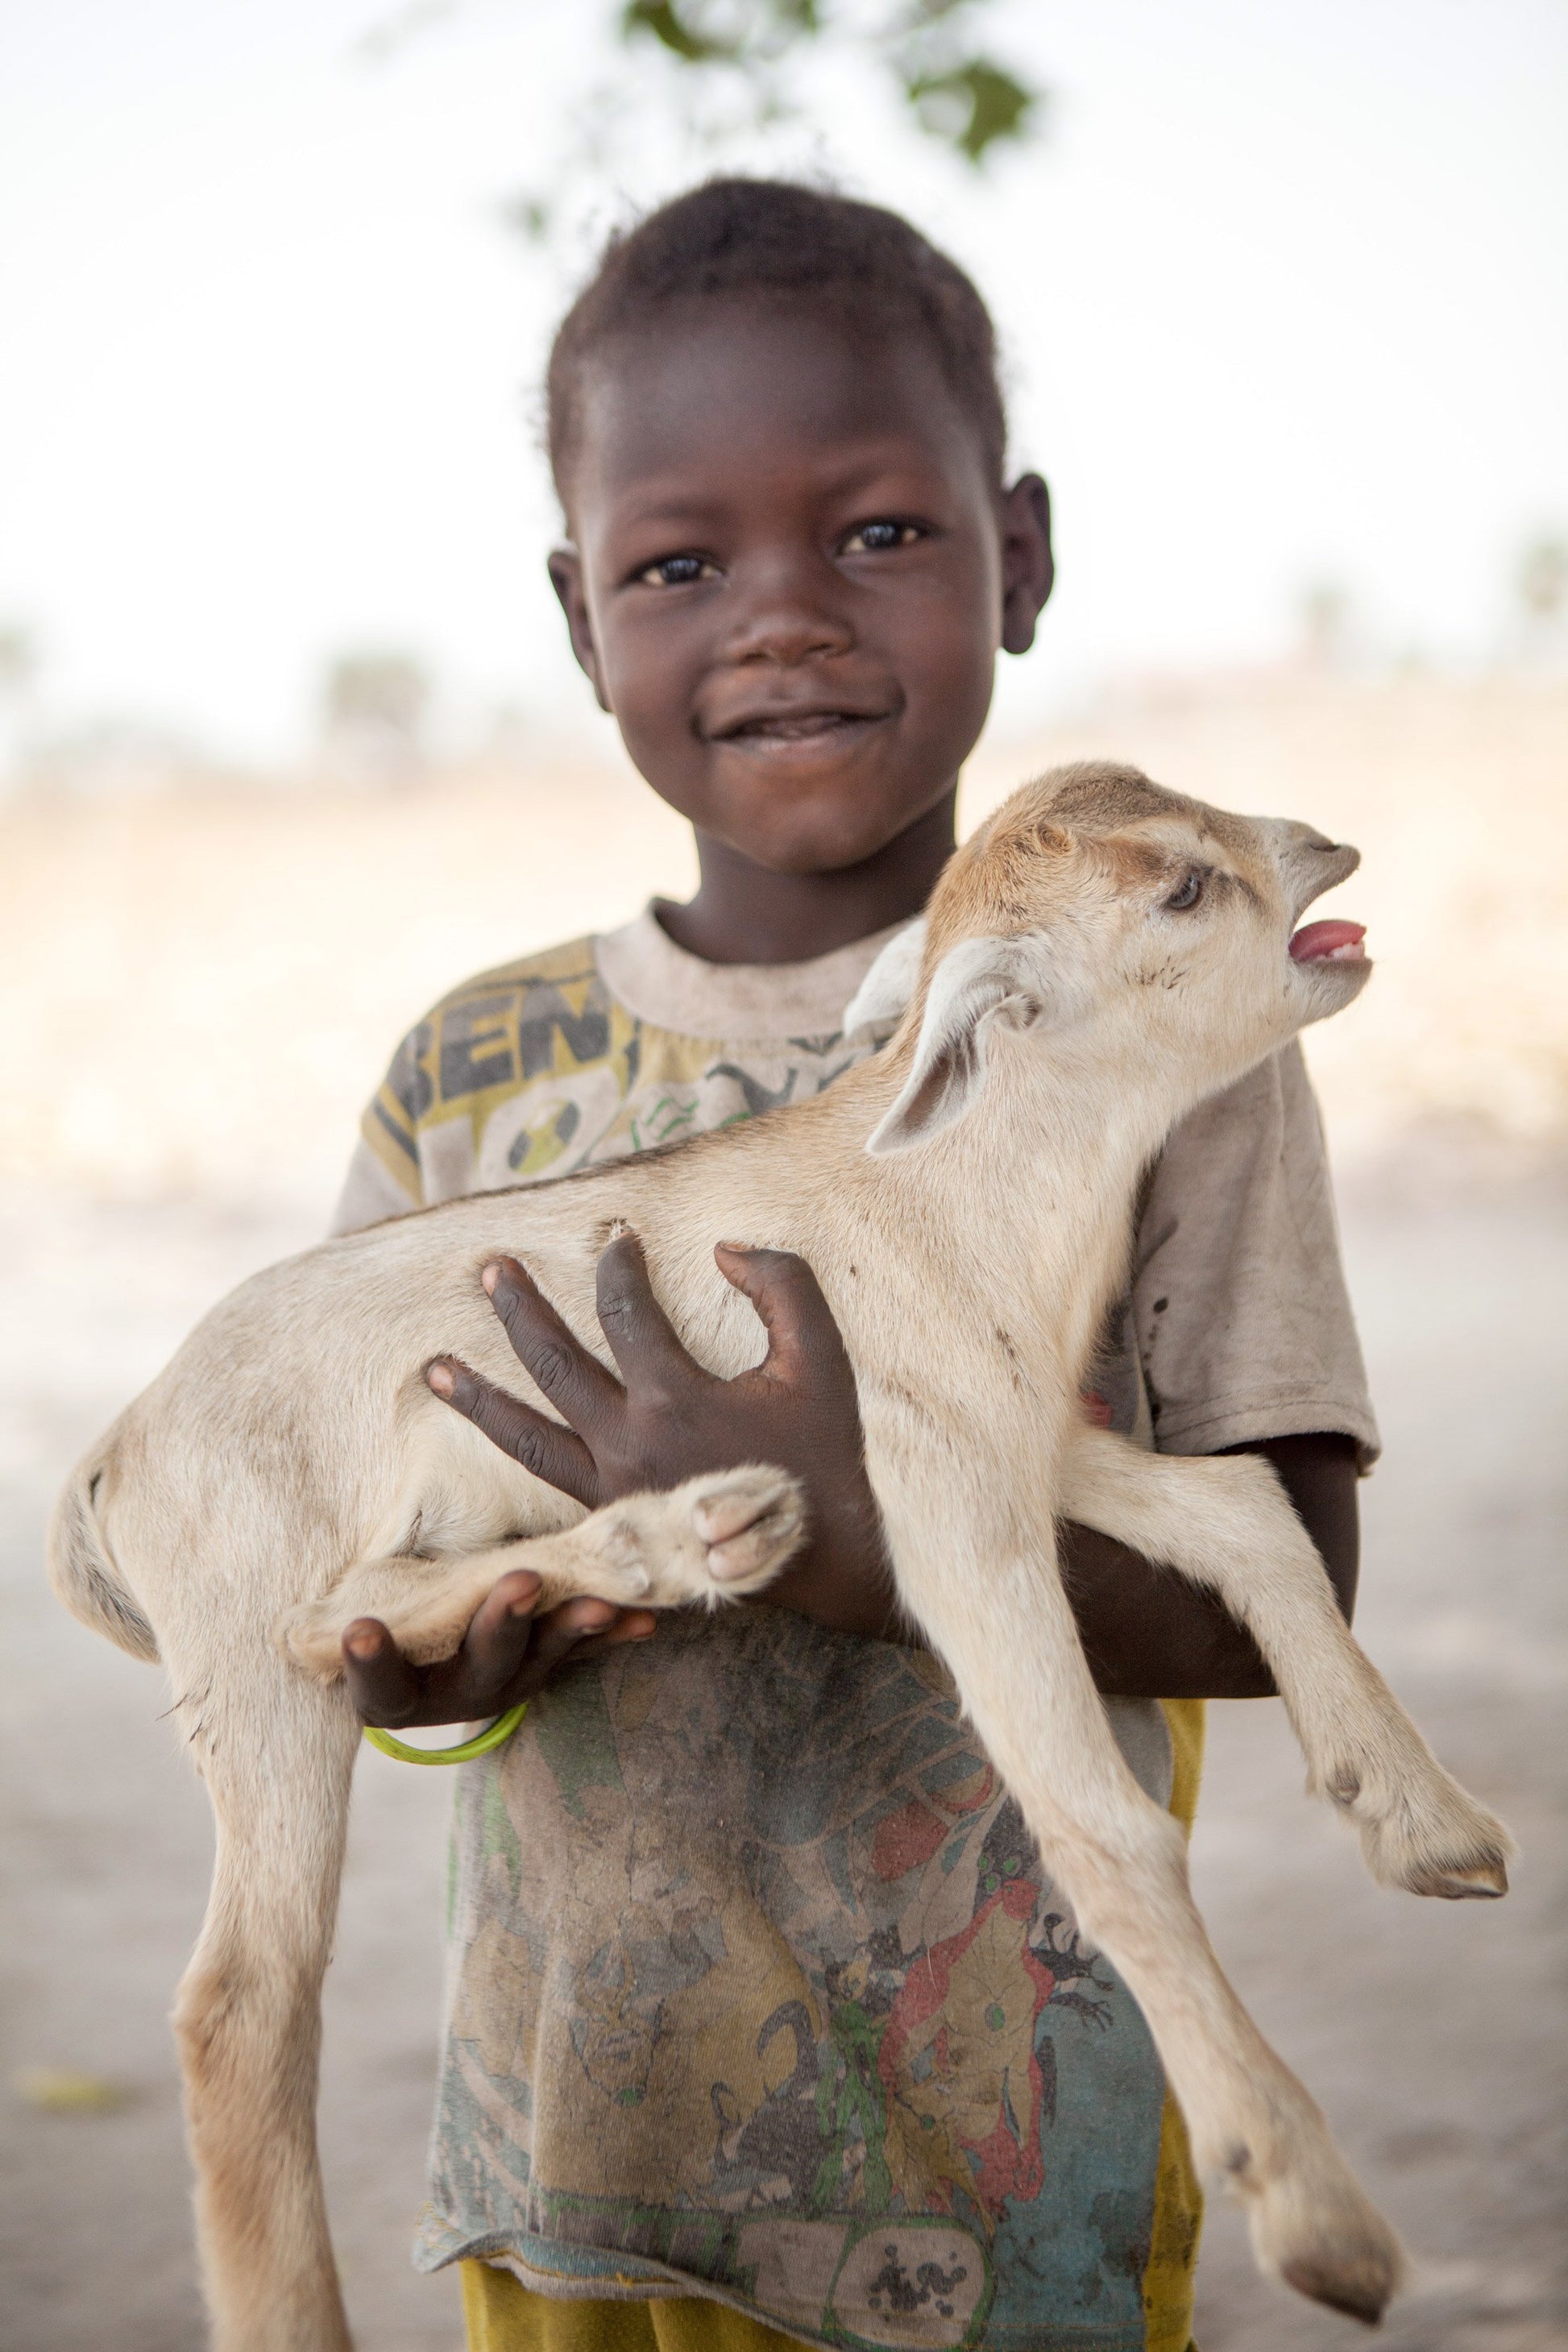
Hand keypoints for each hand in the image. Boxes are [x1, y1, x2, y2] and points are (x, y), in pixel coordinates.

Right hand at [342, 1569, 656, 1730]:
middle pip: (481, 1663)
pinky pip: (585, 1650)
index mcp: (401, 1688)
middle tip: (523, 1582)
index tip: (361, 1630)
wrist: (429, 1661)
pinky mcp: (547, 1665)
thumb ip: (371, 1591)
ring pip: (544, 1656)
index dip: (372, 1662)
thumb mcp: (370, 1610)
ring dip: (574, 1625)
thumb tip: (300, 1511)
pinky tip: (645, 1619)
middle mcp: (458, 1692)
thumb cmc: (387, 1620)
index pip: (380, 1685)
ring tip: (601, 1605)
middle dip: (504, 1620)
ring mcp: (509, 1682)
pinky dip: (613, 1632)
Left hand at [427, 1234, 900, 1641]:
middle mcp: (629, 1443)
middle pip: (553, 1364)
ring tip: (433, 1367)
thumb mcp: (820, 1356)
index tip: (620, 1237)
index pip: (624, 1311)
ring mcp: (613, 1489)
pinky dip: (514, 1459)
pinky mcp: (612, 1522)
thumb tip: (723, 1248)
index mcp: (674, 1398)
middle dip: (518, 1310)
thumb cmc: (824, 1451)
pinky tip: (491, 1441)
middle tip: (488, 1269)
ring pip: (525, 1438)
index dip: (619, 1264)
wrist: (827, 1553)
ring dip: (478, 1397)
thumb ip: (780, 1285)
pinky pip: (547, 1485)